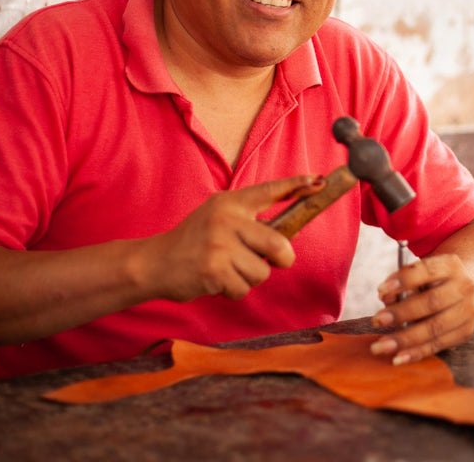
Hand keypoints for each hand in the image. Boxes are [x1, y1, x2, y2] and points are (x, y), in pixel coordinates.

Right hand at [145, 175, 323, 301]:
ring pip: (262, 271)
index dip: (296, 186)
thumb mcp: (218, 219)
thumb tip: (289, 238)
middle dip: (282, 259)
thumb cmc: (193, 243)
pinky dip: (234, 290)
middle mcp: (226, 219)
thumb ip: (249, 223)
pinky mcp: (214, 269)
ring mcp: (220, 244)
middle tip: (276, 261)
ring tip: (227, 270)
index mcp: (230, 202)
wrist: (154, 263)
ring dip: (249, 278)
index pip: (269, 191)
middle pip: (279, 244)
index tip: (319, 182)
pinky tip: (216, 281)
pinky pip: (244, 288)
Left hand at [368, 253, 473, 364]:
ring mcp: (467, 311)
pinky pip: (438, 345)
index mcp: (451, 265)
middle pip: (432, 302)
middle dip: (402, 313)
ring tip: (381, 346)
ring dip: (405, 338)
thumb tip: (385, 298)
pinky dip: (416, 353)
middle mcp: (464, 287)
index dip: (404, 280)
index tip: (381, 290)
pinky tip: (398, 358)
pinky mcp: (465, 332)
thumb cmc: (430, 280)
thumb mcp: (418, 274)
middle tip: (377, 320)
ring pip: (435, 328)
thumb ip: (401, 284)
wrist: (462, 289)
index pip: (426, 271)